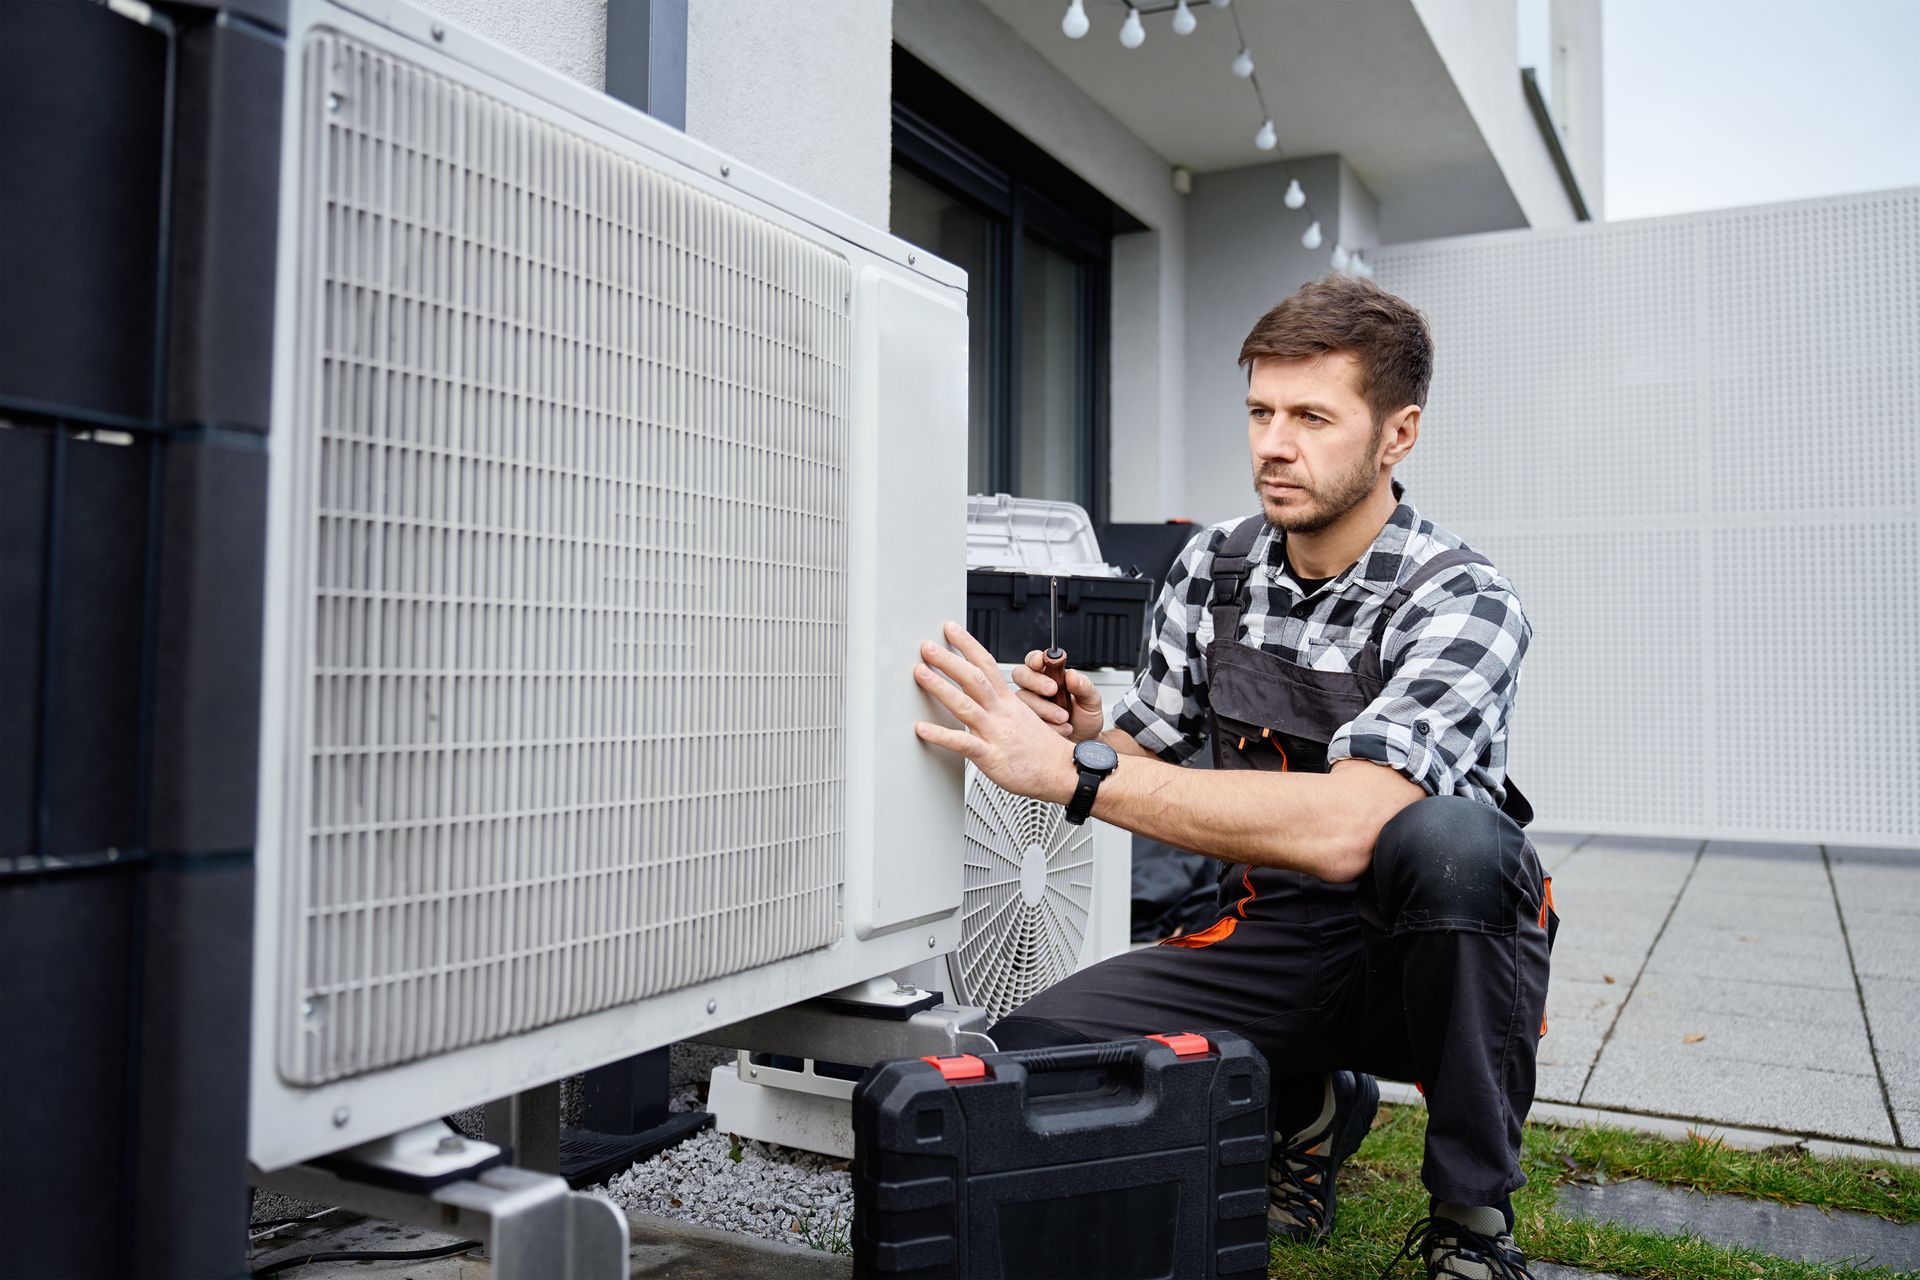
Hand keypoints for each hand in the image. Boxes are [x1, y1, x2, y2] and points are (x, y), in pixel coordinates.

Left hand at [913, 622, 1077, 804]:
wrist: (1063, 771)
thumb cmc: (1042, 749)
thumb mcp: (1024, 717)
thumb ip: (1000, 706)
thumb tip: (981, 696)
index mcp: (1008, 701)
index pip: (986, 664)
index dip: (968, 644)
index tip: (951, 629)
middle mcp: (1001, 712)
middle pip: (974, 678)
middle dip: (949, 660)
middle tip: (927, 646)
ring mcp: (995, 733)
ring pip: (966, 705)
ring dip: (941, 687)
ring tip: (920, 673)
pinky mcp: (991, 756)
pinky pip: (963, 743)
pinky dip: (941, 735)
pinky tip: (922, 728)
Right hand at [1010, 650, 1106, 741]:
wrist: (1084, 742)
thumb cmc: (1085, 719)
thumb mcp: (1091, 701)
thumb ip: (1084, 686)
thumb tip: (1072, 674)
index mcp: (1050, 676)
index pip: (1034, 660)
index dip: (1034, 658)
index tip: (1041, 662)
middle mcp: (1035, 689)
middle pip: (1020, 675)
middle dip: (1035, 681)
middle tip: (1053, 690)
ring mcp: (1029, 706)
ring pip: (1023, 699)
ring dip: (1044, 708)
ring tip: (1064, 717)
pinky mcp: (1026, 724)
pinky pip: (1026, 720)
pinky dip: (1046, 724)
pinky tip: (1060, 728)